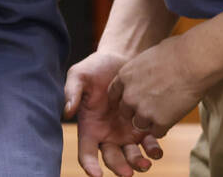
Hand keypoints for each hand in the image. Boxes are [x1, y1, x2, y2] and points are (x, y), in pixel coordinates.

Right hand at [65, 50, 163, 176]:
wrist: (121, 57)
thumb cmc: (97, 67)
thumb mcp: (80, 75)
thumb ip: (72, 92)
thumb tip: (67, 110)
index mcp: (90, 127)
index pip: (86, 152)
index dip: (90, 165)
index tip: (96, 174)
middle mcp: (107, 134)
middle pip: (112, 158)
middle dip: (119, 167)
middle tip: (128, 173)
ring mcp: (125, 132)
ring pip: (131, 155)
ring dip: (137, 163)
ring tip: (145, 164)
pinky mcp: (142, 126)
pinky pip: (148, 143)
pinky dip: (152, 149)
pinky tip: (155, 150)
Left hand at [108, 34, 204, 139]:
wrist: (192, 63)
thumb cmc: (175, 53)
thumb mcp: (148, 57)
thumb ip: (141, 72)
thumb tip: (145, 75)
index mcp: (124, 76)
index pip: (114, 94)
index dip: (125, 97)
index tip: (134, 98)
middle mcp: (129, 95)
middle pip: (125, 112)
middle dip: (136, 110)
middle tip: (152, 105)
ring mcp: (143, 110)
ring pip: (140, 124)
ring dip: (150, 120)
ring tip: (165, 110)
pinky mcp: (159, 122)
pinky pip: (157, 132)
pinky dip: (164, 127)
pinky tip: (172, 116)